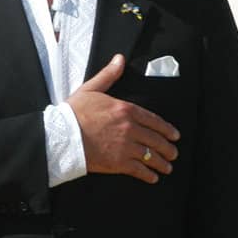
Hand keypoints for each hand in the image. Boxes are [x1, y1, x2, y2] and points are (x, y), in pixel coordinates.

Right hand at [67, 54, 179, 182]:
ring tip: (167, 167)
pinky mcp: (119, 163)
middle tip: (173, 153)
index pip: (154, 120)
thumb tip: (119, 59)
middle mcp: (130, 128)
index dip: (167, 129)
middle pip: (156, 140)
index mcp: (126, 109)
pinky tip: (153, 177)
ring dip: (162, 163)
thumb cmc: (74, 113)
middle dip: (168, 148)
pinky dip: (148, 175)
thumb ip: (109, 75)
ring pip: (151, 156)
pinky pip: (139, 170)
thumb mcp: (92, 89)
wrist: (62, 136)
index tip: (174, 135)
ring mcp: (126, 147)